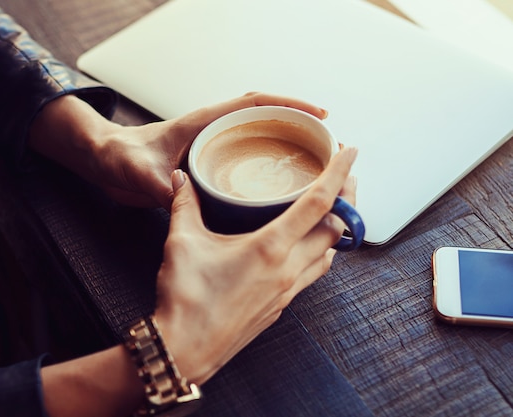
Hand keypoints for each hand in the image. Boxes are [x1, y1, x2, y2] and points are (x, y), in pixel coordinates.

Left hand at [29, 93, 327, 207]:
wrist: (104, 163)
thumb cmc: (119, 158)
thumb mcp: (137, 171)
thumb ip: (157, 184)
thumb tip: (183, 198)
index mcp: (203, 123)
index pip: (254, 103)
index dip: (288, 105)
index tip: (318, 115)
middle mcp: (212, 132)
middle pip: (266, 120)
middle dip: (298, 128)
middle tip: (329, 148)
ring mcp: (212, 149)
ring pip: (258, 141)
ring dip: (286, 150)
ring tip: (315, 170)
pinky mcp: (208, 166)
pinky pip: (246, 164)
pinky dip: (266, 172)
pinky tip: (279, 195)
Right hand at [154, 147, 356, 384]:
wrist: (185, 350)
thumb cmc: (186, 299)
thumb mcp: (182, 243)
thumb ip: (184, 205)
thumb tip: (181, 179)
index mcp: (270, 247)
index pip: (318, 202)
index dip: (339, 173)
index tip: (350, 151)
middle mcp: (288, 269)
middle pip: (337, 228)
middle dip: (347, 199)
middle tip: (345, 176)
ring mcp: (288, 290)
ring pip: (331, 254)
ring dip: (337, 229)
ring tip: (331, 210)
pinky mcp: (280, 306)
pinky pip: (314, 274)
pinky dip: (321, 253)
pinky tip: (306, 248)